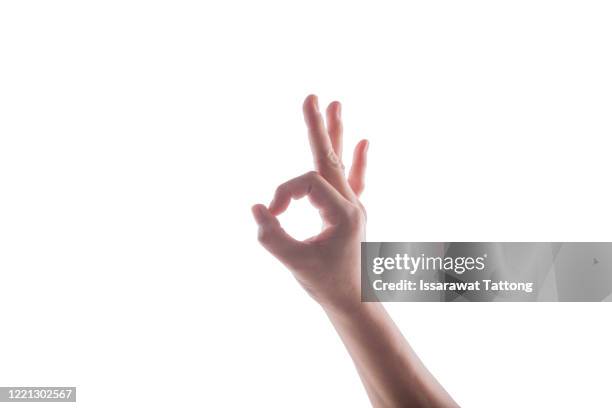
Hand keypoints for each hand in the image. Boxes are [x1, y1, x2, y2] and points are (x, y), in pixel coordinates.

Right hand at [252, 94, 368, 311]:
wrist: (353, 300)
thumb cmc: (326, 284)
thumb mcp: (296, 264)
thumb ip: (273, 237)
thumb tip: (258, 208)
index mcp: (344, 213)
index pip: (307, 183)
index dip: (285, 193)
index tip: (273, 214)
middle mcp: (351, 203)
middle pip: (330, 158)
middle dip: (317, 127)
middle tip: (312, 95)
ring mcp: (353, 205)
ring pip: (341, 163)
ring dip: (336, 133)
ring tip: (335, 104)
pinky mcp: (350, 211)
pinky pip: (355, 181)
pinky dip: (358, 162)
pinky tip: (365, 142)